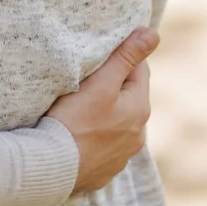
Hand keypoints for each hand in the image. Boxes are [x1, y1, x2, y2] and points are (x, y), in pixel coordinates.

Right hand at [47, 28, 157, 193]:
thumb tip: (153, 34)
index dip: (121, 58)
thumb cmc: (74, 121)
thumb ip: (126, 57)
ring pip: (118, 122)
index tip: (100, 55)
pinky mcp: (105, 170)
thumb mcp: (100, 84)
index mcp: (140, 109)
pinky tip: (79, 133)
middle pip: (129, 97)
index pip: (139, 70)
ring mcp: (122, 156)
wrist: (53, 168)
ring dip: (106, 112)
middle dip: (114, 85)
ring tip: (81, 106)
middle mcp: (138, 135)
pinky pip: (105, 146)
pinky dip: (96, 136)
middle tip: (87, 78)